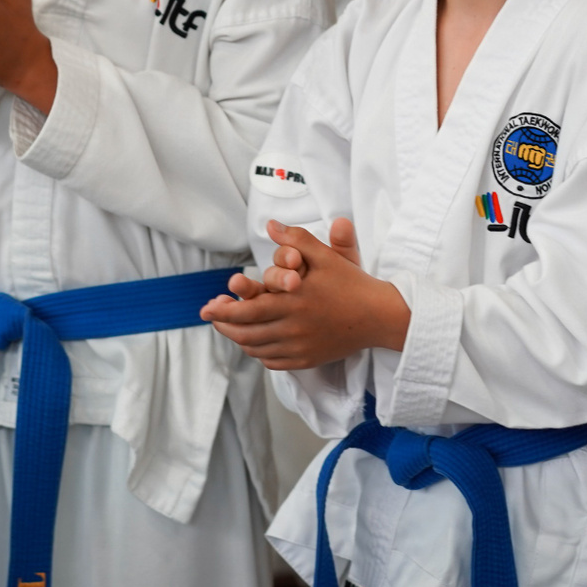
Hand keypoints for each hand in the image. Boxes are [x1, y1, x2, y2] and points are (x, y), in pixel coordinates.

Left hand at [200, 219, 405, 368]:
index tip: (207, 307)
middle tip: (213, 316)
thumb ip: (296, 240)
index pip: (246, 312)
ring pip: (256, 349)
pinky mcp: (307, 360)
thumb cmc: (351, 284)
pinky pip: (273, 361)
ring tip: (230, 327)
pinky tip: (256, 342)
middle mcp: (292, 328)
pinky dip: (258, 352)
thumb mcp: (325, 257)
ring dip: (238, 338)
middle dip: (223, 325)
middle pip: (245, 333)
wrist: (379, 316)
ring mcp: (299, 347)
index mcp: (292, 302)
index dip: (222, 311)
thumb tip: (270, 224)